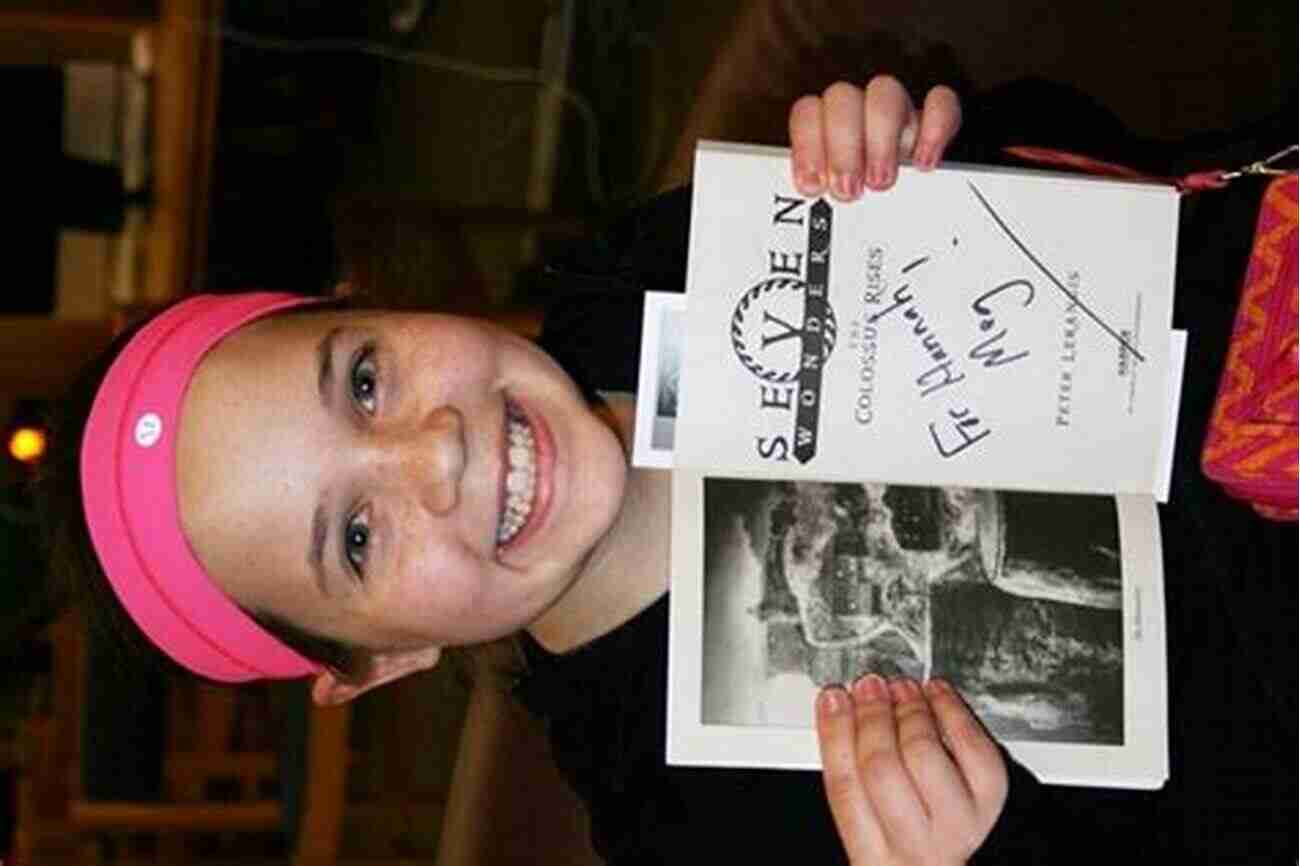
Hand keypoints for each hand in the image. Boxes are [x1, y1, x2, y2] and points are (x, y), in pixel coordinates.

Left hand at [789, 76, 961, 198]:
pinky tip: (924, 163)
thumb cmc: (855, 209)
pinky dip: (934, 129)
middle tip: (849, 189)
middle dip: (843, 148)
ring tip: (880, 181)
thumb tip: (797, 209)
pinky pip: (940, 104)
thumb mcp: (826, 210)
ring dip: (881, 139)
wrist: (900, 225)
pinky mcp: (933, 121)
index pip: (807, 111)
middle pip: (842, 98)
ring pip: (885, 93)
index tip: (813, 186)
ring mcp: (895, 112)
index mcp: (824, 126)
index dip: (807, 145)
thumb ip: (812, 198)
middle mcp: (857, 113)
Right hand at [816, 675, 1007, 865]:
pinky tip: (937, 695)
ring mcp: (958, 825)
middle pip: (882, 771)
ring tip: (901, 689)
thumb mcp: (869, 823)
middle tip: (868, 688)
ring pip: (925, 756)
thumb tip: (840, 708)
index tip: (833, 698)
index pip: (844, 788)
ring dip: (910, 712)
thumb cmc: (908, 839)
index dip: (835, 733)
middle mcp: (916, 846)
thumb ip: (850, 771)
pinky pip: (973, 750)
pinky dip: (953, 713)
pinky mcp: (990, 802)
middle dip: (872, 718)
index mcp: (873, 855)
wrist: (949, 858)